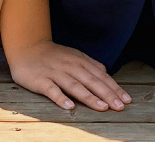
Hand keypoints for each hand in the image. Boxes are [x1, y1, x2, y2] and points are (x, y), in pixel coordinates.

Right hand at [7, 39, 131, 111]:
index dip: (114, 88)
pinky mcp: (41, 80)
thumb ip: (90, 65)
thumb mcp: (74, 56)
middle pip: (92, 81)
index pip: (101, 76)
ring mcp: (56, 73)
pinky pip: (52, 90)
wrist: (27, 46)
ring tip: (102, 107)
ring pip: (75, 86)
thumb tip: (106, 74)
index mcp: (80, 61)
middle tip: (120, 106)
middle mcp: (71, 66)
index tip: (127, 100)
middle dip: (107, 94)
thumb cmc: (53, 55)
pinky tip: (69, 107)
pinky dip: (61, 98)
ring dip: (90, 97)